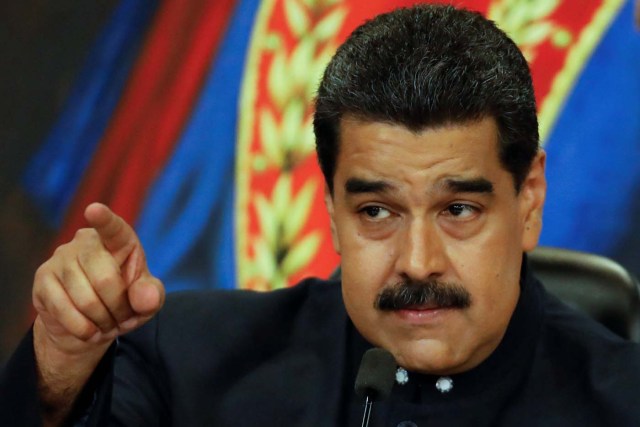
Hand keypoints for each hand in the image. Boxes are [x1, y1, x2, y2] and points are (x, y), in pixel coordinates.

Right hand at [31, 203, 164, 422]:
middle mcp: (86, 242)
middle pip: (105, 280)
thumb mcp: (145, 302)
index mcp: (118, 240)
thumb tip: (145, 298)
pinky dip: (83, 329)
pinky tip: (90, 331)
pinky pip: (64, 310)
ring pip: (85, 299)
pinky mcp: (42, 279)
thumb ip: (151, 296)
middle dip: (119, 308)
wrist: (89, 327)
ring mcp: (60, 258)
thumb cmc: (124, 304)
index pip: (113, 228)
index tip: (94, 210)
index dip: (104, 220)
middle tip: (122, 318)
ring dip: (102, 321)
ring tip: (107, 323)